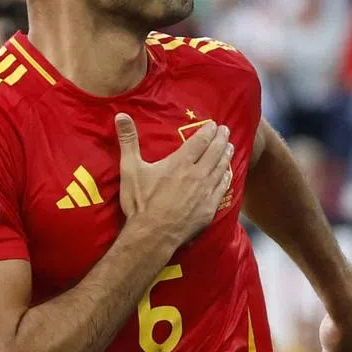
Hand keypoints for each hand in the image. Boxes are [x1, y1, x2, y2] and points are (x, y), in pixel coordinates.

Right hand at [116, 113, 233, 245]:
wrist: (153, 235)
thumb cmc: (140, 202)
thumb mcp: (130, 169)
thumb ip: (128, 141)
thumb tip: (121, 115)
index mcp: (180, 163)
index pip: (200, 141)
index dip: (208, 131)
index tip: (214, 124)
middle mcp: (197, 174)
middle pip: (214, 152)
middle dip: (221, 139)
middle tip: (226, 131)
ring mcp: (205, 192)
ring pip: (221, 168)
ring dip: (226, 155)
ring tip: (231, 146)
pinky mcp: (209, 209)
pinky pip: (222, 189)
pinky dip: (227, 178)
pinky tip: (229, 174)